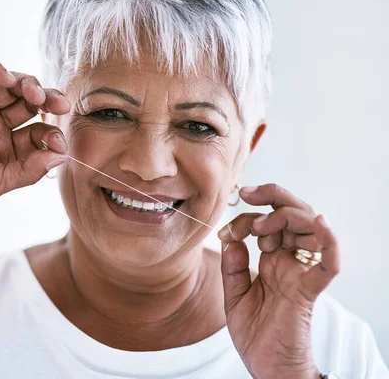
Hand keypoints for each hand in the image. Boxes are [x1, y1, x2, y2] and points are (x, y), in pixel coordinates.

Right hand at [0, 59, 69, 218]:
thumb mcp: (0, 182)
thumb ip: (31, 169)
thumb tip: (61, 155)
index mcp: (10, 146)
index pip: (39, 130)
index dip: (52, 133)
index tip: (58, 143)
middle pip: (29, 102)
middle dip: (48, 99)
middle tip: (59, 103)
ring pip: (8, 84)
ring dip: (26, 82)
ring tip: (34, 92)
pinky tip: (4, 76)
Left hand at [218, 184, 339, 378]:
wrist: (266, 366)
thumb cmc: (254, 332)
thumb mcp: (234, 294)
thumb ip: (232, 266)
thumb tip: (230, 238)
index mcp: (271, 260)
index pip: (267, 223)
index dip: (246, 217)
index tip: (224, 229)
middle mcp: (288, 262)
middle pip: (293, 216)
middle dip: (273, 197)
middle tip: (248, 193)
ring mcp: (300, 274)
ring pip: (310, 231)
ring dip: (287, 216)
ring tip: (261, 225)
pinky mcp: (308, 292)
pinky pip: (327, 267)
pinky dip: (329, 244)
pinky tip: (321, 224)